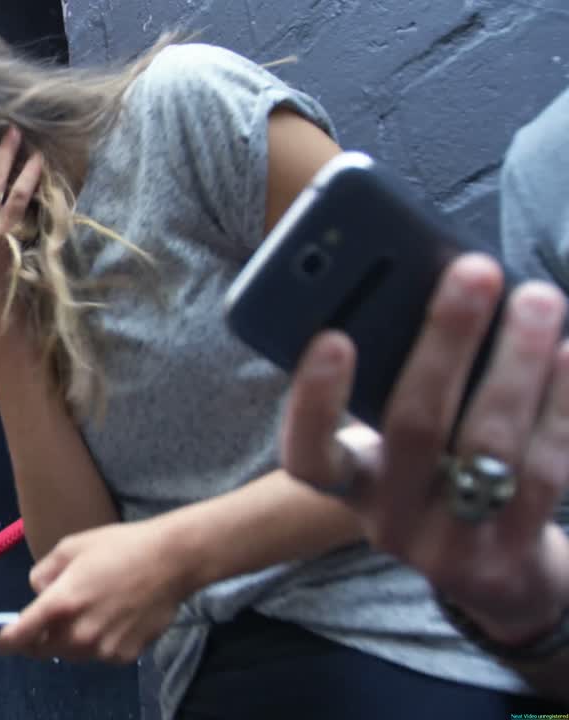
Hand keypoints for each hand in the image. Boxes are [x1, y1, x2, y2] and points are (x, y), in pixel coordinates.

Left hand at [0, 520, 194, 663]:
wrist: (170, 561)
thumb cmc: (119, 547)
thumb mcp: (70, 547)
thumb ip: (44, 572)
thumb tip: (39, 592)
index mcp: (60, 603)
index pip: (20, 637)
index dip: (6, 642)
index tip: (2, 641)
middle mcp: (79, 633)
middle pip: (43, 650)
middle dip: (39, 638)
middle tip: (51, 618)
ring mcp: (103, 648)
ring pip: (71, 654)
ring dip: (69, 639)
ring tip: (88, 610)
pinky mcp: (124, 656)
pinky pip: (98, 654)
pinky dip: (97, 642)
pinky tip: (111, 617)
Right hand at [282, 254, 568, 645]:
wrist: (495, 575)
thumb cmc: (438, 477)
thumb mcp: (397, 446)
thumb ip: (394, 387)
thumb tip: (434, 294)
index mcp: (350, 484)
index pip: (308, 456)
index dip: (314, 401)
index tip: (332, 338)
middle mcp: (391, 519)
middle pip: (414, 428)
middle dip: (445, 342)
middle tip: (474, 272)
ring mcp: (456, 541)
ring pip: (487, 444)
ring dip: (516, 363)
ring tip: (536, 299)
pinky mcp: (517, 548)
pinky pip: (545, 466)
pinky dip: (559, 402)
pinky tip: (568, 352)